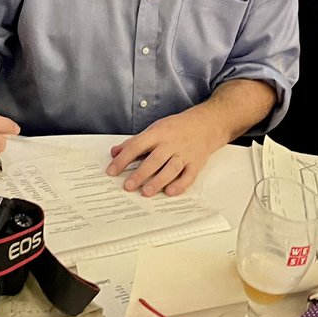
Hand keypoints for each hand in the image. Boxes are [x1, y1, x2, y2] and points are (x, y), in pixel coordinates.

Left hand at [106, 111, 221, 196]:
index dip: (123, 159)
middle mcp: (172, 143)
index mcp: (158, 133)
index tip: (112, 171)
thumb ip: (135, 141)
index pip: (137, 145)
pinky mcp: (196, 163)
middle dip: (140, 173)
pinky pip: (188, 176)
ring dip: (158, 181)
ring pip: (171, 168)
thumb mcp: (154, 129)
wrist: (206, 124)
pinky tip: (169, 192)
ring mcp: (185, 153)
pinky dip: (180, 185)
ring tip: (146, 192)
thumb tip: (115, 152)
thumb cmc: (176, 128)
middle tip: (127, 186)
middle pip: (154, 159)